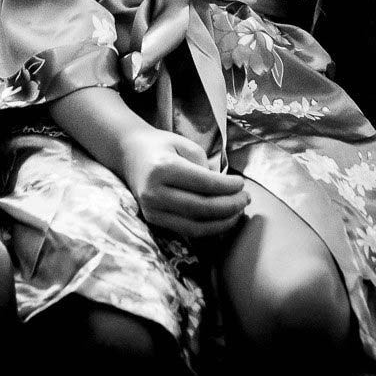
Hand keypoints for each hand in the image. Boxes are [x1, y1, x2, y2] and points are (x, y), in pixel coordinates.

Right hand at [116, 127, 250, 239]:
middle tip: (246, 199)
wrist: (129, 154)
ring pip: (195, 226)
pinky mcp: (153, 220)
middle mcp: (155, 192)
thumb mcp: (183, 144)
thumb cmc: (160, 146)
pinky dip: (208, 229)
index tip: (242, 184)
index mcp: (163, 168)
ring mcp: (152, 209)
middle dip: (230, 206)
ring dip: (222, 222)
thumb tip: (223, 188)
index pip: (204, 184)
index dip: (228, 187)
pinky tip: (222, 220)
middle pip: (201, 208)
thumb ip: (204, 164)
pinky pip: (186, 231)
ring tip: (238, 212)